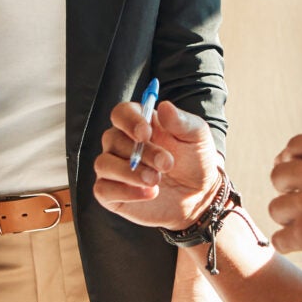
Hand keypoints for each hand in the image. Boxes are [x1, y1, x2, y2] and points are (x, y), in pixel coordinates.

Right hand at [92, 97, 223, 230]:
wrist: (198, 195)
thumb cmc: (194, 160)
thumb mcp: (196, 137)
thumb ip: (182, 121)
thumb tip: (165, 106)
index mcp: (139, 123)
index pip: (121, 113)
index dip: (129, 121)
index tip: (145, 133)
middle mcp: (121, 143)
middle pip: (113, 139)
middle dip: (141, 153)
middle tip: (166, 164)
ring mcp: (113, 168)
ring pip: (103, 164)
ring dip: (130, 173)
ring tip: (156, 180)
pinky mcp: (111, 193)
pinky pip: (103, 190)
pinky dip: (125, 192)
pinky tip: (149, 193)